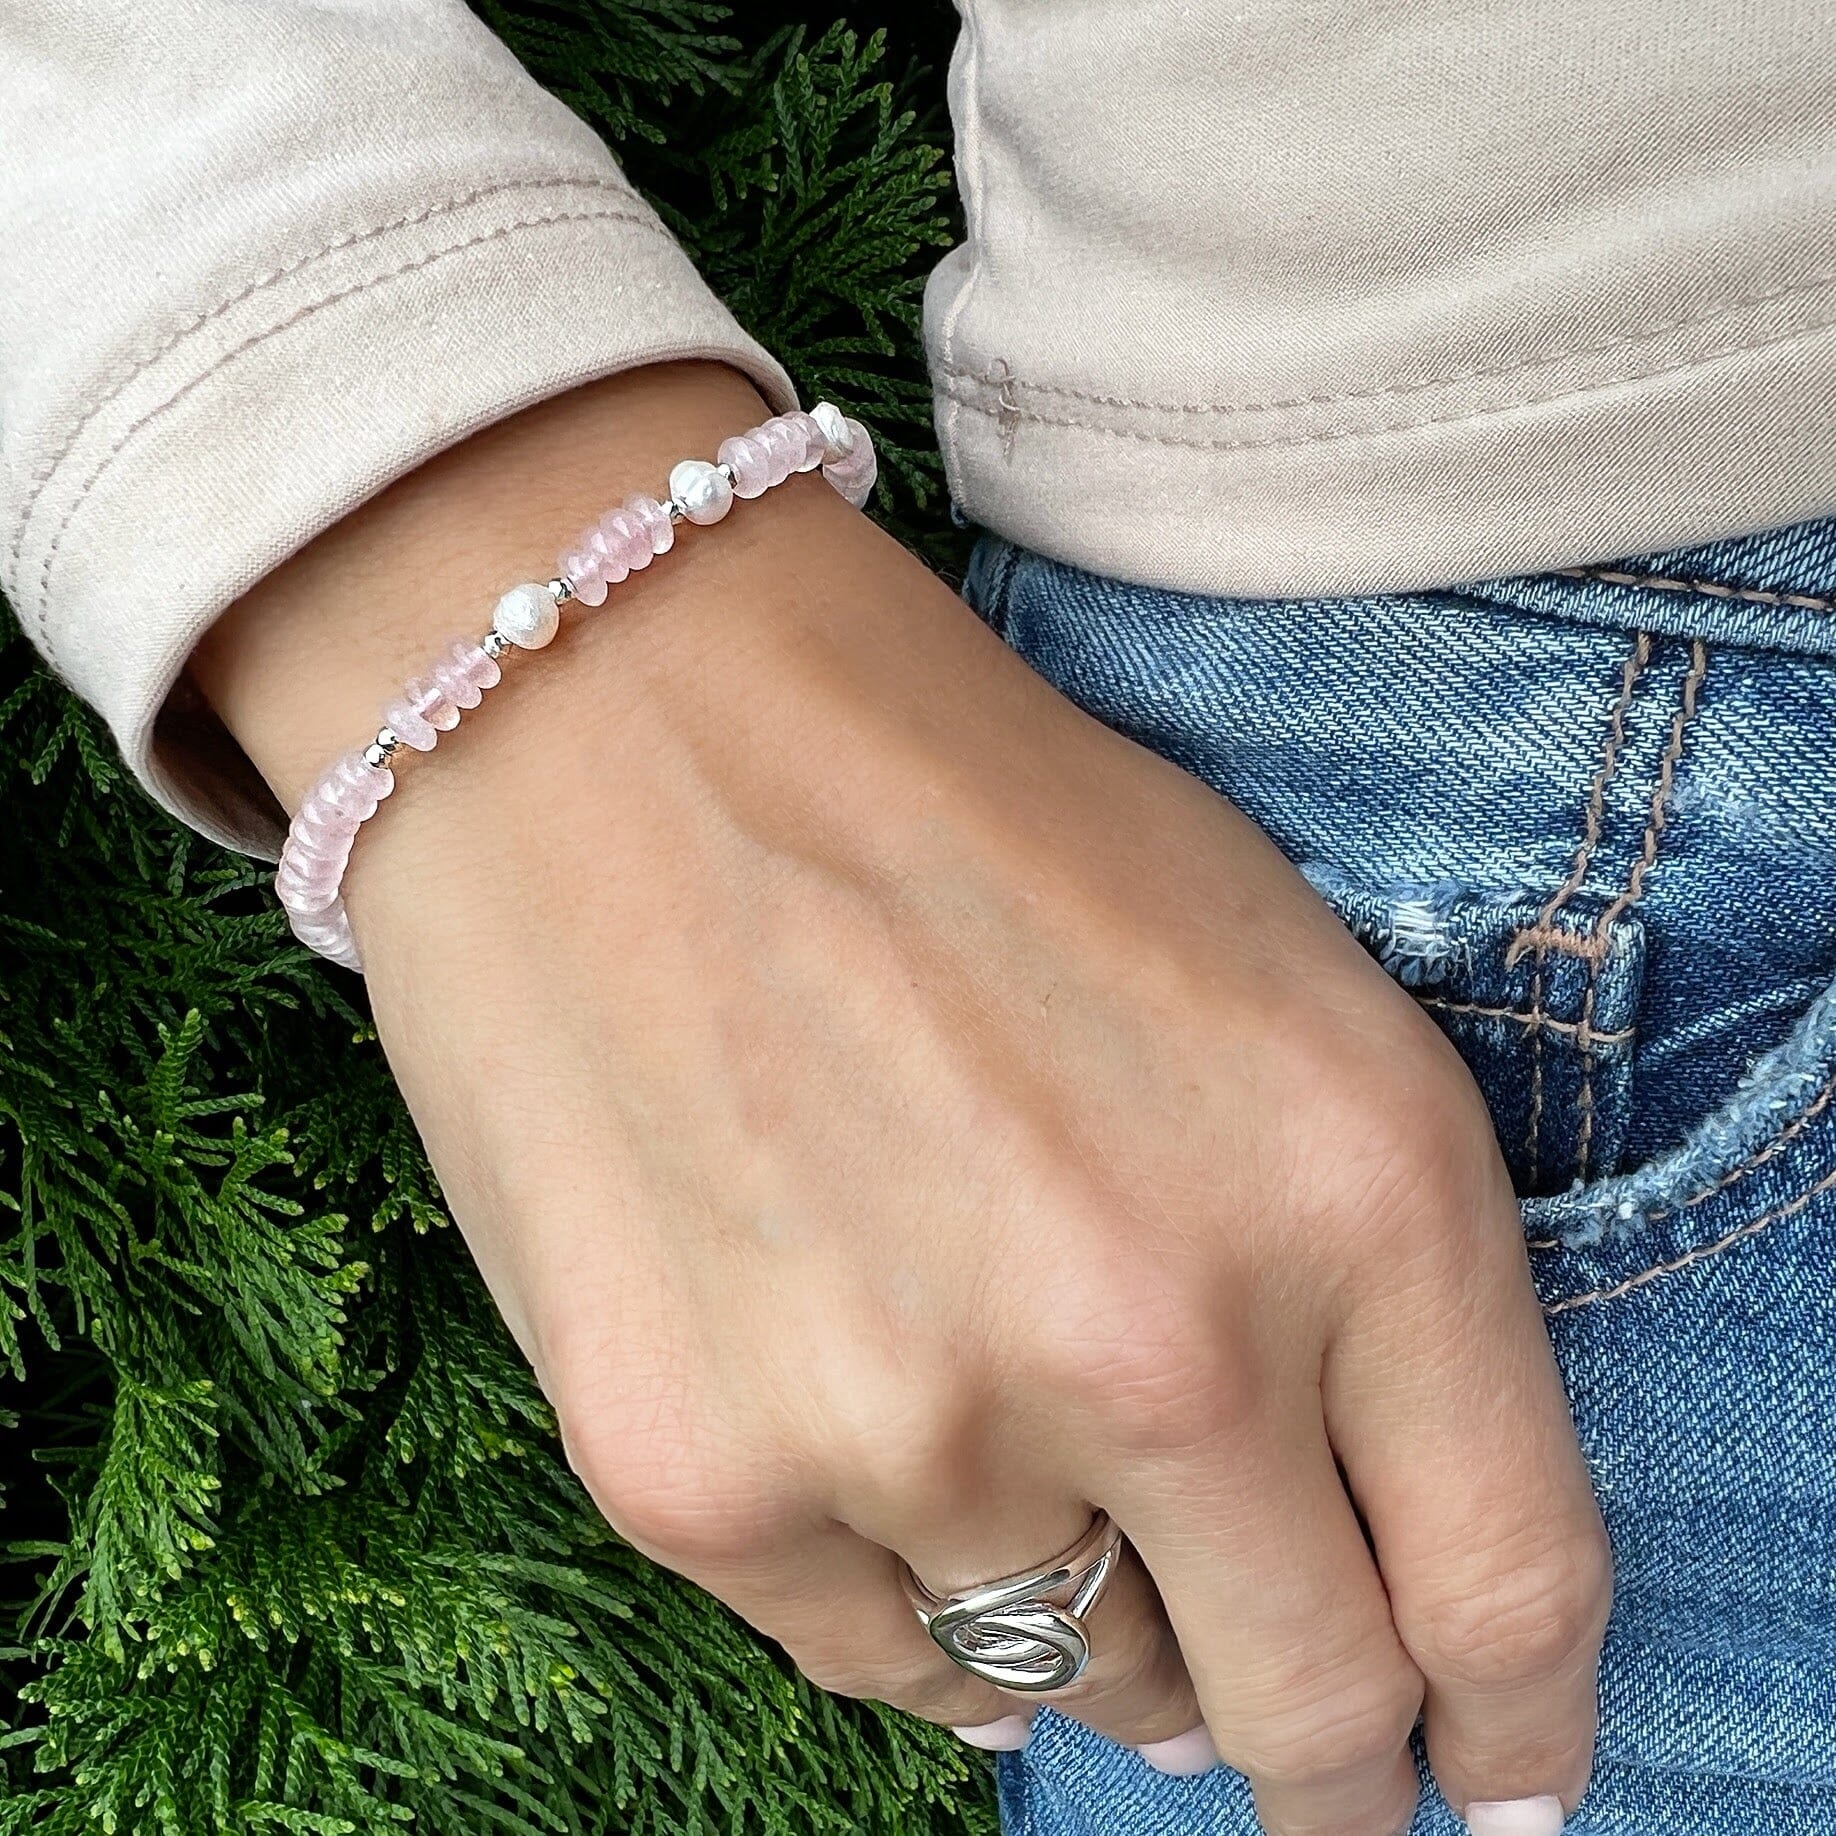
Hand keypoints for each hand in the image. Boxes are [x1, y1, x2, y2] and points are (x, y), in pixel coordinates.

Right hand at [196, 363, 1610, 1835]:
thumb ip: (1349, 1285)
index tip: (1496, 1776)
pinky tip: (870, 1432)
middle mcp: (1156, 1338)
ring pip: (1069, 1680)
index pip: (1513, 1589)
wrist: (628, 704)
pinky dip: (905, 1583)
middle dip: (1318, 1755)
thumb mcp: (1265, 990)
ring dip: (1088, 1621)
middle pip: (1308, 1713)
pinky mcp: (694, 1472)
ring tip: (1017, 1449)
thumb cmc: (963, 813)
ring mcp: (909, 1423)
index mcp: (1356, 1184)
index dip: (1523, 1723)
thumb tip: (1319, 1562)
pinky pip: (871, 1651)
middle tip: (1289, 1747)